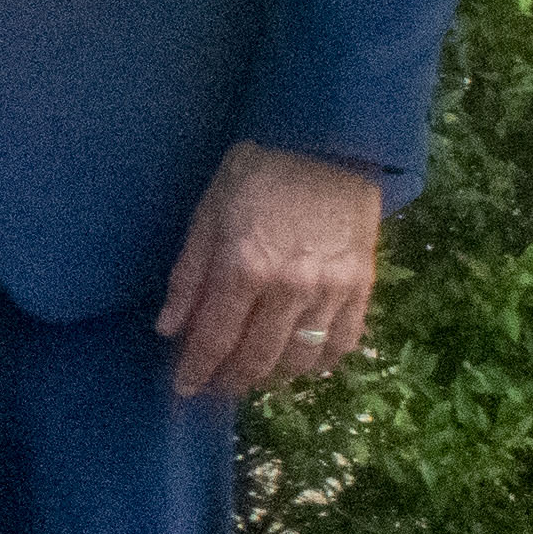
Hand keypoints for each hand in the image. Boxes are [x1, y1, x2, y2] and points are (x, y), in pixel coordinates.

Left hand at [157, 140, 385, 402]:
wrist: (328, 145)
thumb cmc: (256, 174)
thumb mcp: (207, 215)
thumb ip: (189, 277)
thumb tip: (169, 329)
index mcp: (244, 267)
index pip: (215, 340)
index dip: (196, 371)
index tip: (184, 388)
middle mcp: (290, 288)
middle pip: (257, 358)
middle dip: (231, 380)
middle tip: (215, 385)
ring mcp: (331, 290)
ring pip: (301, 360)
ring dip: (274, 376)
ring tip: (254, 374)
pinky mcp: (363, 287)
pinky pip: (343, 342)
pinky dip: (321, 362)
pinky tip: (303, 363)